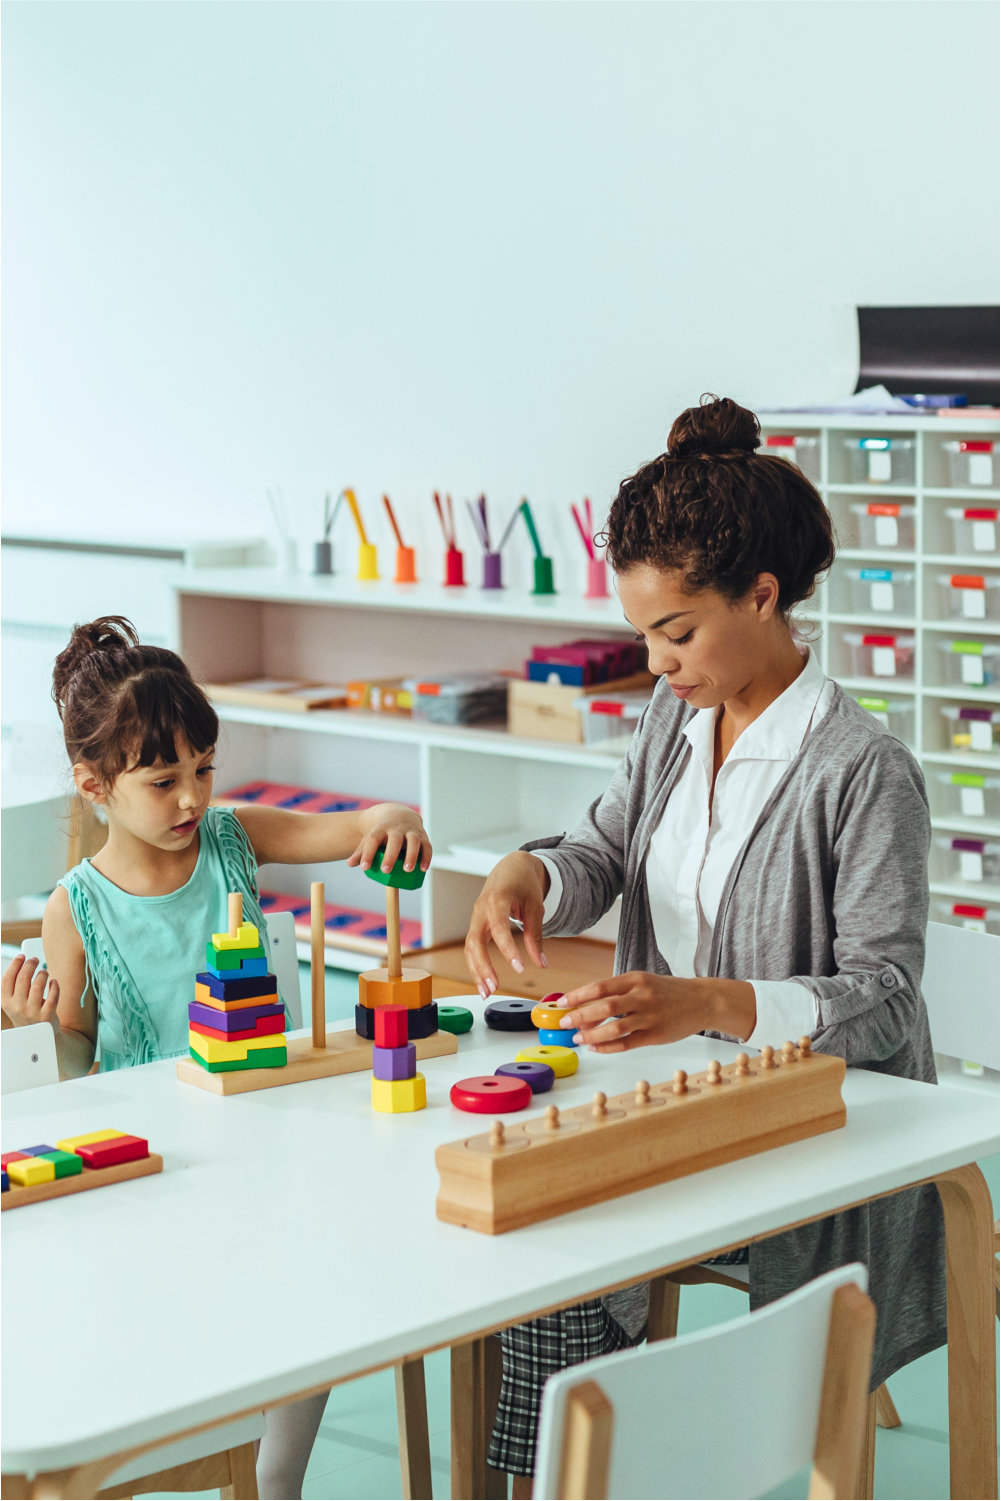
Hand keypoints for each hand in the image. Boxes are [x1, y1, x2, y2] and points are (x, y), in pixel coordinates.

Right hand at [1, 954, 60, 1030]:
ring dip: (43, 974)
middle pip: (23, 978)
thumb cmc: (27, 1014)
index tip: (21, 956)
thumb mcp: (14, 1004)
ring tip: (45, 972)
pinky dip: (54, 986)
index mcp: (7, 1002)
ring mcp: (32, 1012)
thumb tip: (22, 963)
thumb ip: (16, 987)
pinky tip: (54, 982)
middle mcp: (17, 1007)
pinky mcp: (46, 1015)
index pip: (7, 979)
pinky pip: (52, 995)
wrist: (38, 1037)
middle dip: (30, 965)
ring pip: (38, 985)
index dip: (15, 964)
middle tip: (35, 959)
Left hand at [347, 805, 431, 875]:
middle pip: (395, 840)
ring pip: (414, 841)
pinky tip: (423, 869)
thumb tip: (350, 864)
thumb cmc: (382, 832)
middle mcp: (397, 828)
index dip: (368, 853)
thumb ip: (361, 851)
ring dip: (411, 855)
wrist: (399, 814)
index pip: (373, 839)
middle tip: (385, 871)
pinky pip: (427, 846)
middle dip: (391, 855)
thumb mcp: (370, 838)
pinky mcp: (423, 836)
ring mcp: (411, 831)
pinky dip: (426, 857)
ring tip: (407, 870)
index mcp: (381, 828)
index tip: (364, 867)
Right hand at [464, 852, 549, 998]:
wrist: (511, 868)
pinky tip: (485, 982)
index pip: (499, 928)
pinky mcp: (477, 925)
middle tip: (494, 987)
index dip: (507, 949)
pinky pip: (472, 947)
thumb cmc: (524, 884)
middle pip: (474, 941)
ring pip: (469, 947)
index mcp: (497, 899)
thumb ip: (535, 936)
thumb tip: (541, 964)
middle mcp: (481, 909)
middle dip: (482, 966)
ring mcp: (476, 918)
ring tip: (487, 992)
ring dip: (476, 971)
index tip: (520, 968)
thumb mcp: (535, 907)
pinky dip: (477, 965)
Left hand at [558, 972, 755, 1052]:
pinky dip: (608, 1047)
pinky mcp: (656, 1035)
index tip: (562, 1003)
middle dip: (580, 1016)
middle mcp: (642, 996)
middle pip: (604, 1007)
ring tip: (579, 1038)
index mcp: (635, 979)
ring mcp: (650, 1016)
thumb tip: (586, 1008)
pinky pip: (627, 1043)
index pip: (600, 986)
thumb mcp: (643, 982)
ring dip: (592, 1034)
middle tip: (565, 1023)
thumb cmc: (667, 992)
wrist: (702, 1000)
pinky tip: (596, 1047)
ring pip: (614, 1028)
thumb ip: (617, 993)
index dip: (578, 996)